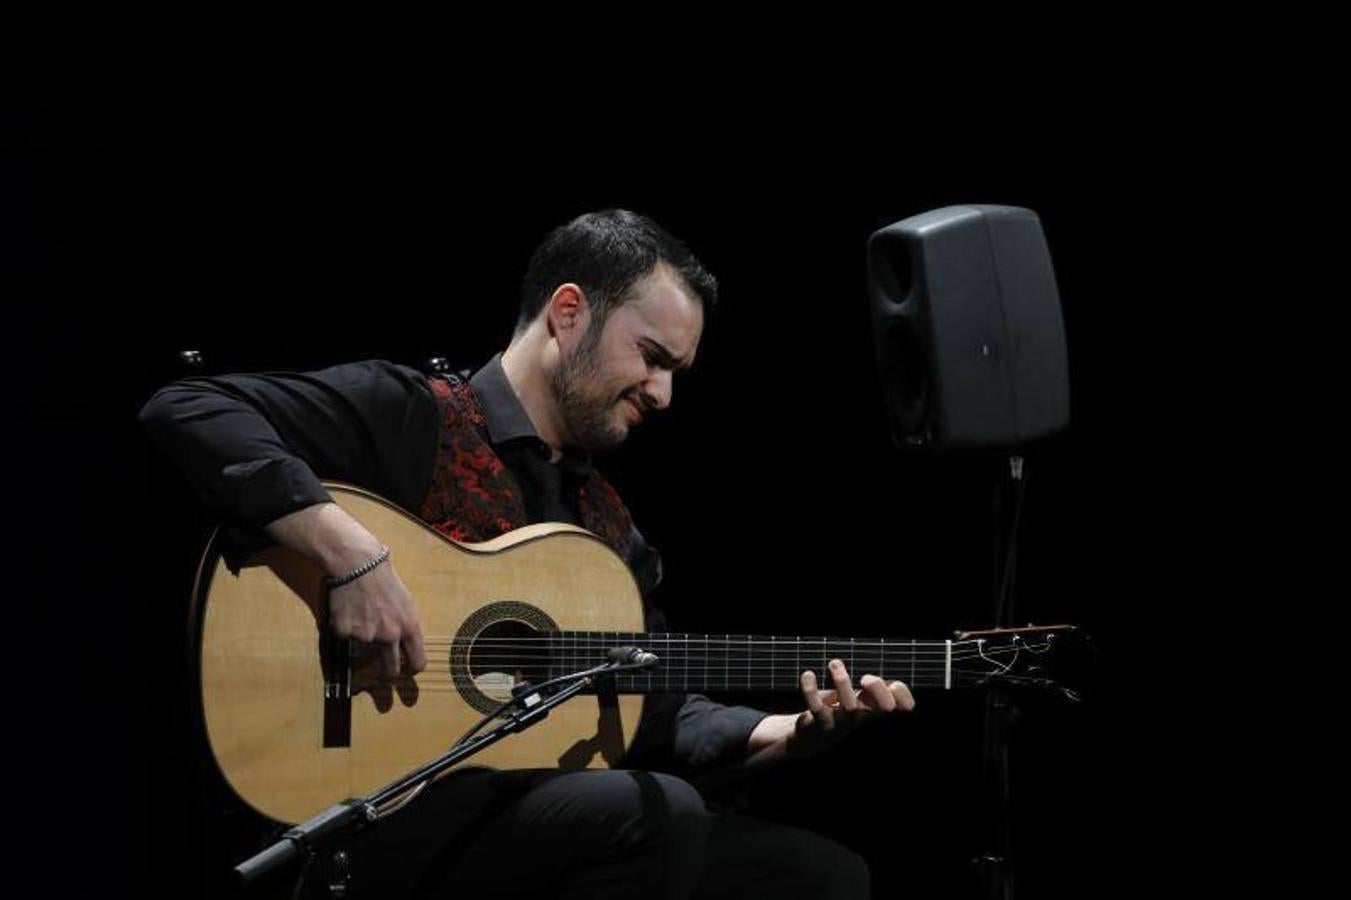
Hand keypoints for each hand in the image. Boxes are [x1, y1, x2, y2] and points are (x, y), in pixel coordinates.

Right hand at [328, 561, 427, 683]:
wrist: (357, 564)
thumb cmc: (383, 578)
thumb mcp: (405, 601)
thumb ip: (405, 625)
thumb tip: (403, 644)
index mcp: (409, 627)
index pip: (417, 661)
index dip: (413, 669)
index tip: (408, 671)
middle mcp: (389, 636)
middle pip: (391, 671)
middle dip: (388, 676)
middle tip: (385, 676)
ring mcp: (366, 637)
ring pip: (364, 649)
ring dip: (361, 638)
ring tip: (361, 613)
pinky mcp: (345, 633)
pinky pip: (345, 637)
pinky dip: (344, 628)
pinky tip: (347, 609)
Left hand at [788, 658, 914, 757]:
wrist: (813, 738)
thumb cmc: (842, 713)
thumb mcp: (862, 699)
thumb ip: (875, 688)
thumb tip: (893, 684)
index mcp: (875, 708)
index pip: (900, 706)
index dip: (902, 696)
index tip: (893, 684)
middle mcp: (863, 716)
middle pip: (879, 708)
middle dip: (878, 690)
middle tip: (866, 678)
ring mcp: (842, 722)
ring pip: (849, 706)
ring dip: (843, 682)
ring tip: (835, 663)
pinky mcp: (820, 722)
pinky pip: (816, 707)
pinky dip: (811, 690)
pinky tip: (809, 675)